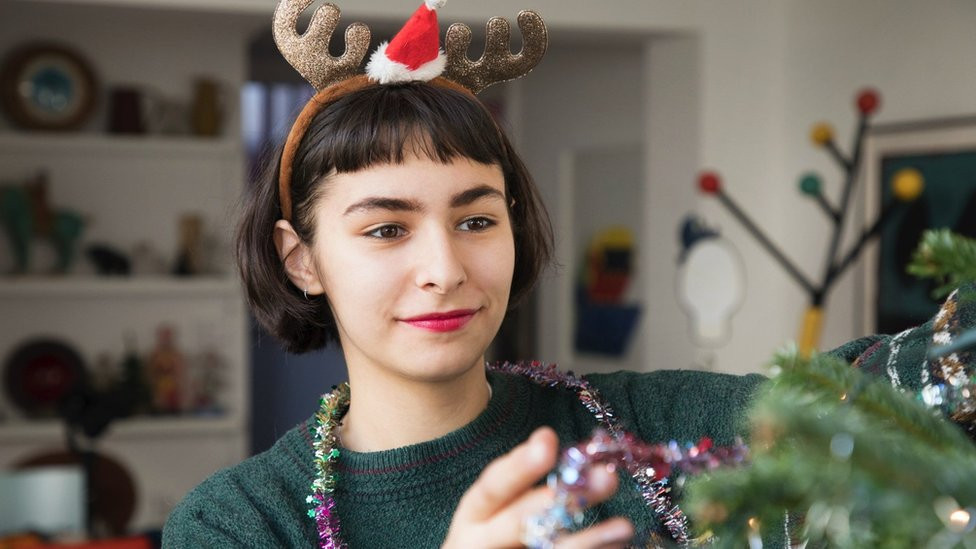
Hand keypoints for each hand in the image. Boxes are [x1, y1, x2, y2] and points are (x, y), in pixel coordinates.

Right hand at [442, 427, 634, 547]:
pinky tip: (618, 546)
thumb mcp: (498, 507)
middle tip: (606, 478)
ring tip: (624, 526)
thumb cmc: (496, 532)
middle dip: (564, 500)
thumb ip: (522, 481)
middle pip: (520, 522)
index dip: (519, 466)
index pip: (492, 488)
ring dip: (589, 539)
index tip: (548, 438)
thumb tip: (558, 446)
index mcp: (474, 516)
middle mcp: (481, 542)